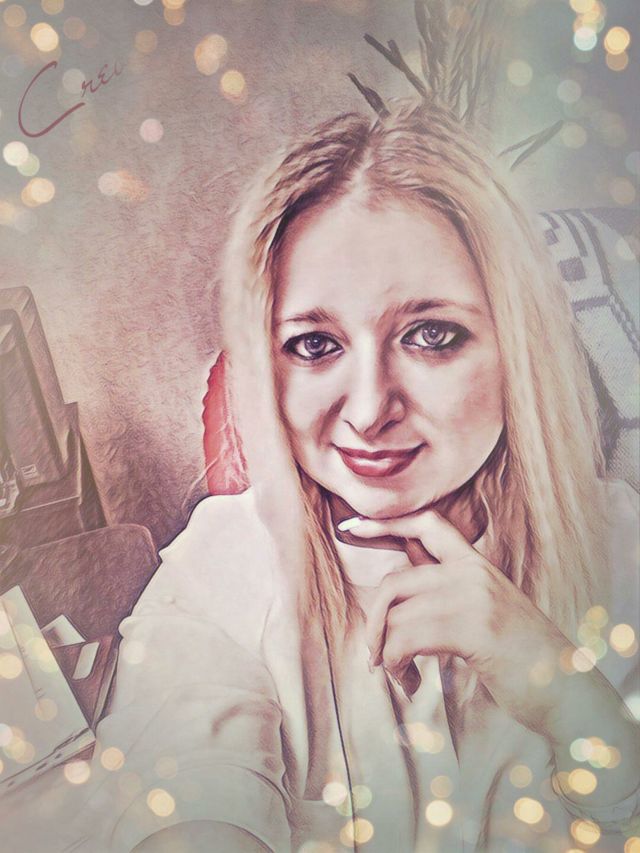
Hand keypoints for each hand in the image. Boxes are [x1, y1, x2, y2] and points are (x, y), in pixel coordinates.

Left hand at [343, 509, 570, 738]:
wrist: (568, 689)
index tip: (351, 528)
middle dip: (373, 621)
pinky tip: (410, 683)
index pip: (428, 524)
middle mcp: (473, 573)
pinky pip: (407, 638)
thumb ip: (447, 591)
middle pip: (396, 581)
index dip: (387, 522)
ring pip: (397, 615)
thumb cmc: (523, 656)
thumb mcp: (485, 610)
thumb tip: (402, 581)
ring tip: (399, 675)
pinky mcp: (472, 628)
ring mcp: (473, 597)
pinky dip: (397, 664)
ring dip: (387, 653)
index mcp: (477, 565)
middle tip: (373, 654)